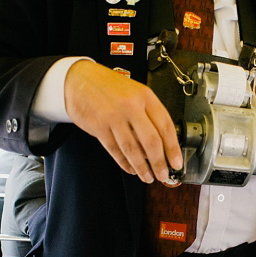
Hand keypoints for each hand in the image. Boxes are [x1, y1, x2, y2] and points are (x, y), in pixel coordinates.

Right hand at [64, 61, 182, 182]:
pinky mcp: (99, 127)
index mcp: (145, 96)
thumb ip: (149, 113)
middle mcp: (131, 106)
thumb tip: (162, 143)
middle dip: (159, 162)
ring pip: (132, 149)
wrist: (78, 79)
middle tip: (163, 174)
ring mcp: (114, 117)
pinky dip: (124, 163)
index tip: (176, 162)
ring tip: (148, 177)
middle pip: (150, 141)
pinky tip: (131, 169)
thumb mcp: (135, 92)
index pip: (165, 126)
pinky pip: (115, 150)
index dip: (173, 148)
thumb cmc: (108, 86)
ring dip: (142, 167)